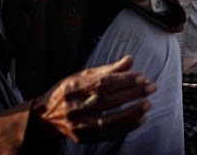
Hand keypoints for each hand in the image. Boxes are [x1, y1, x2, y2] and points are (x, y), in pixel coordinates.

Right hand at [32, 56, 155, 142]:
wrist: (45, 117)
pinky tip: (140, 119)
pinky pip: (107, 134)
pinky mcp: (82, 138)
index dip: (124, 80)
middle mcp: (74, 107)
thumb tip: (130, 59)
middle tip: (152, 88)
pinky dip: (125, 127)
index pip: (102, 84)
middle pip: (107, 101)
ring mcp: (77, 125)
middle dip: (132, 94)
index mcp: (73, 88)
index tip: (143, 77)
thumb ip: (108, 70)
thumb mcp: (83, 76)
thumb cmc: (69, 91)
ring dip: (131, 113)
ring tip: (148, 104)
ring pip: (107, 120)